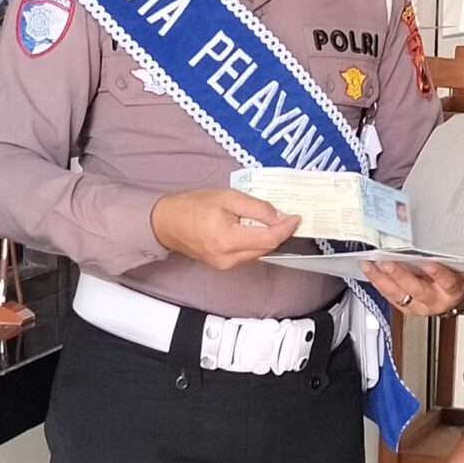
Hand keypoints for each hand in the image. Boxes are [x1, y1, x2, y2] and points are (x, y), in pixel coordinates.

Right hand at [151, 189, 297, 269]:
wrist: (166, 222)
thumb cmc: (192, 205)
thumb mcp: (227, 197)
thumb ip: (256, 207)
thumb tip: (280, 216)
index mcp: (228, 240)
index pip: (269, 239)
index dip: (287, 228)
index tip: (297, 217)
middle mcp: (229, 258)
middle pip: (267, 248)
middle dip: (279, 232)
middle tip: (285, 214)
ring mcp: (226, 265)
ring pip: (259, 252)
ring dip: (267, 237)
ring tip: (266, 219)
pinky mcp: (223, 265)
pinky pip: (248, 254)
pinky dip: (255, 241)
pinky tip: (252, 228)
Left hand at [365, 259, 463, 315]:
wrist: (454, 299)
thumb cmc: (455, 279)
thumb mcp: (458, 267)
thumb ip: (445, 258)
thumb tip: (428, 240)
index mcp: (452, 289)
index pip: (447, 281)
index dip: (438, 273)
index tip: (429, 264)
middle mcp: (435, 300)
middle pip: (417, 290)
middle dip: (400, 276)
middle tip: (387, 263)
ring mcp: (419, 306)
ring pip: (398, 295)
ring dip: (382, 280)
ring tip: (369, 266)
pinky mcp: (406, 308)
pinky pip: (390, 297)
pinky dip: (379, 284)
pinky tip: (370, 273)